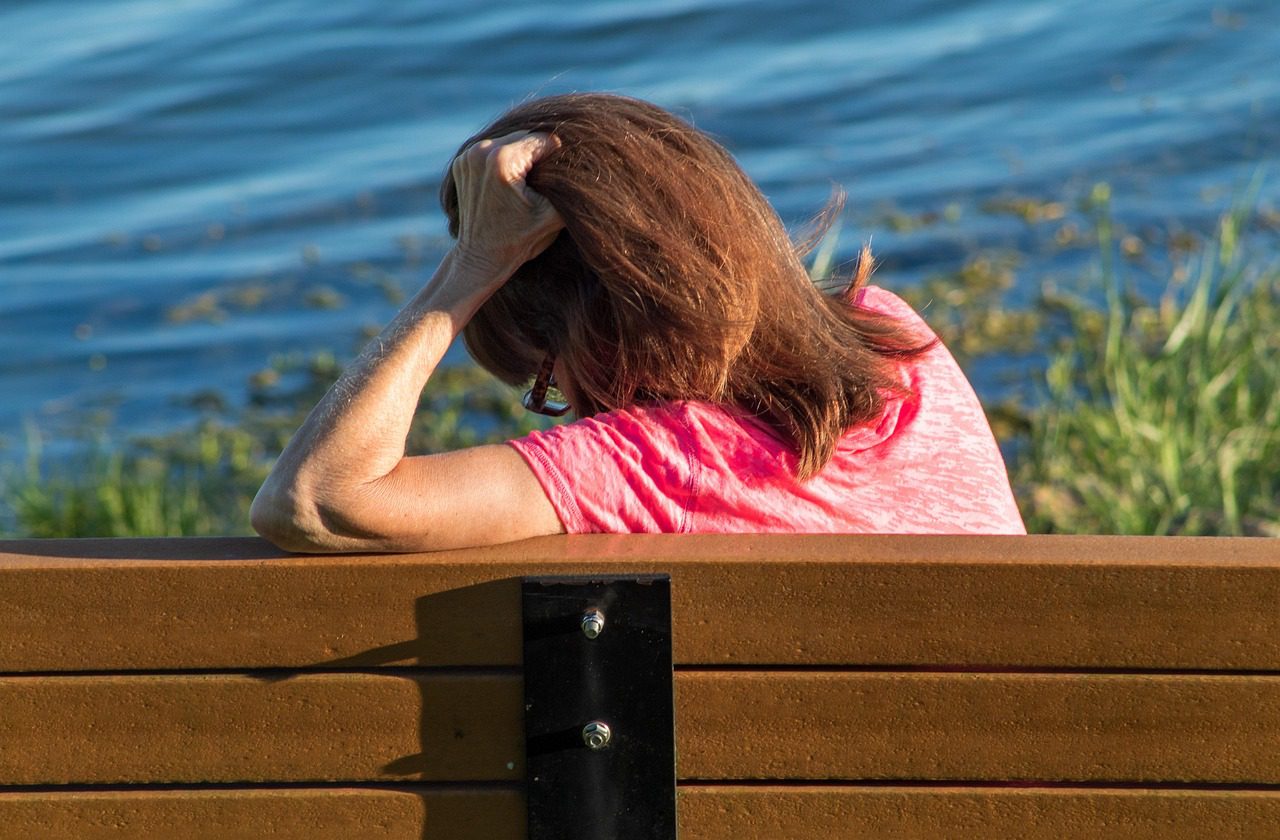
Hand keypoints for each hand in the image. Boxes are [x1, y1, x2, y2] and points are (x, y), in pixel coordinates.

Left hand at [450, 130, 563, 279]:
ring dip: (521, 155)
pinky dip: (504, 160)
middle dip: (538, 155)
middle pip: (524, 136)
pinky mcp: (461, 162)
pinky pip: (492, 149)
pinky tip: (508, 182)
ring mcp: (468, 156)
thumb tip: (585, 168)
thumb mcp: (552, 214)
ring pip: (508, 140)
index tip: (558, 179)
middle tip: (543, 182)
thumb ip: (569, 187)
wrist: (481, 258)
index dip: (557, 158)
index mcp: (503, 160)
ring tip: (527, 182)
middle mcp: (481, 151)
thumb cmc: (519, 240)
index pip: (543, 140)